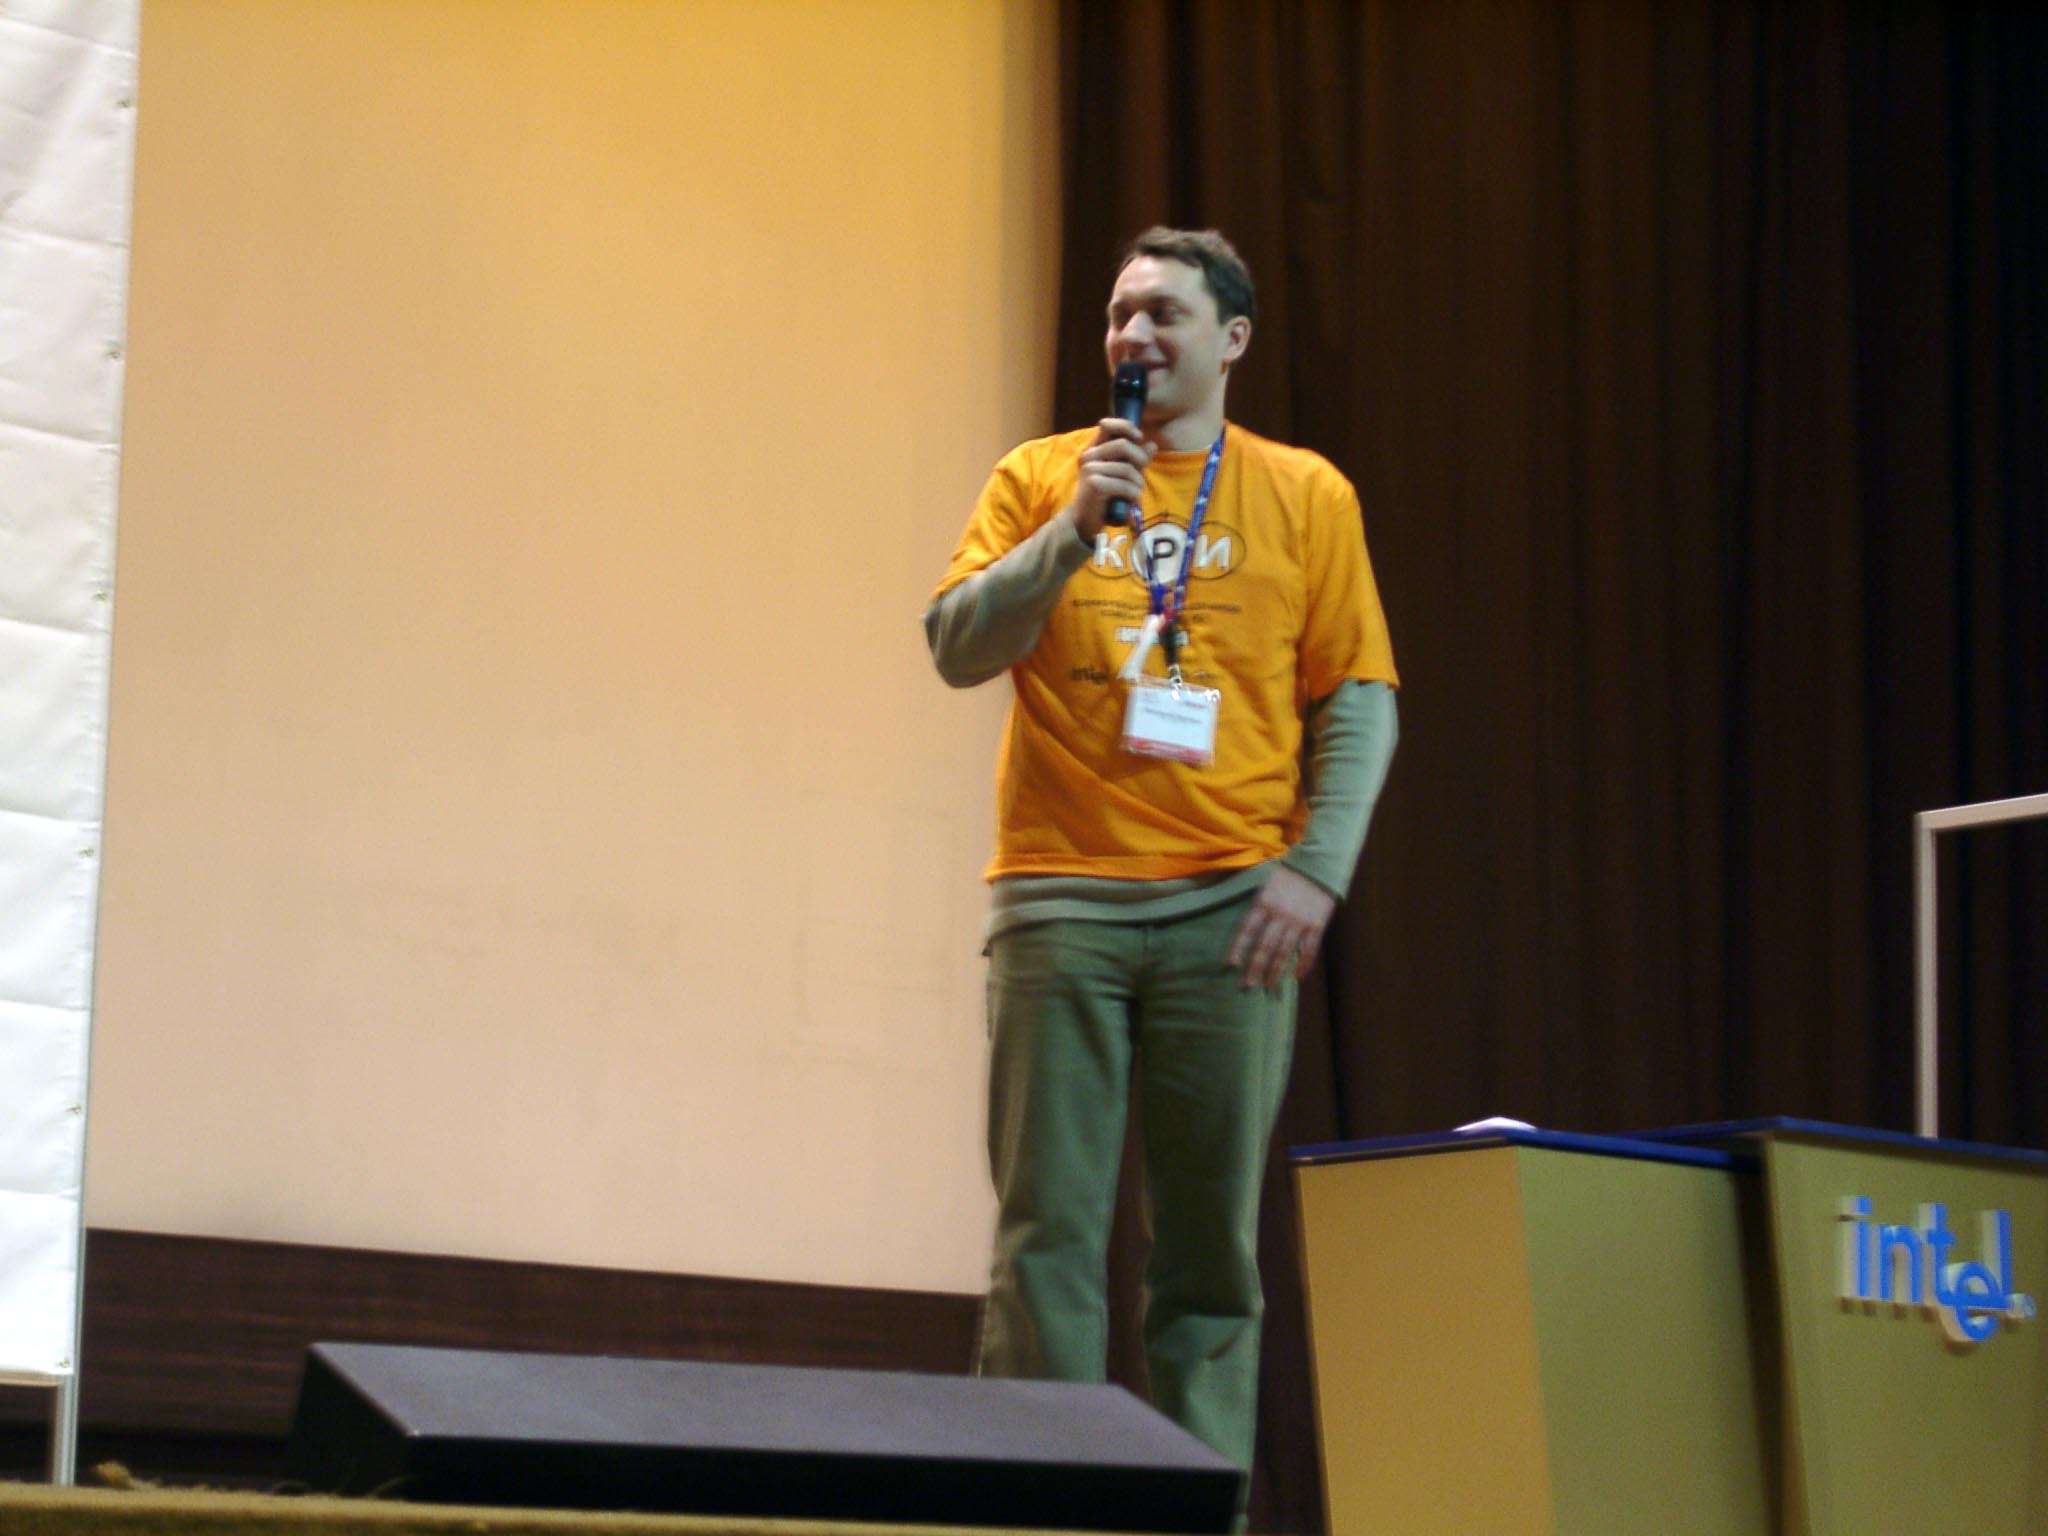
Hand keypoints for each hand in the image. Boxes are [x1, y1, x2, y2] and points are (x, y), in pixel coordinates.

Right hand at [1068, 417, 1154, 540]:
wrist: (1083, 520)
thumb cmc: (1103, 496)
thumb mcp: (1121, 474)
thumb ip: (1135, 460)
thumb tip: (1152, 445)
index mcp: (1094, 449)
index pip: (1108, 426)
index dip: (1126, 427)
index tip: (1139, 438)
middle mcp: (1089, 456)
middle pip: (1123, 445)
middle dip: (1140, 460)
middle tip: (1141, 476)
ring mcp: (1090, 469)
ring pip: (1128, 469)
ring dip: (1138, 484)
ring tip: (1134, 493)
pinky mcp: (1094, 485)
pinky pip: (1125, 485)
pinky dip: (1133, 495)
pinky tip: (1130, 501)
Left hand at [1227, 866, 1336, 988]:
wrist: (1318, 865)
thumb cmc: (1288, 876)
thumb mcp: (1265, 884)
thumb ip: (1256, 906)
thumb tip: (1244, 928)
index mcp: (1264, 903)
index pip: (1247, 929)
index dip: (1238, 947)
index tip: (1230, 965)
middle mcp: (1280, 914)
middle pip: (1265, 946)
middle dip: (1255, 967)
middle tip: (1247, 985)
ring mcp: (1299, 922)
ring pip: (1285, 952)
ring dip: (1275, 971)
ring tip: (1268, 986)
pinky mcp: (1316, 926)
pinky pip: (1309, 950)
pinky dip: (1303, 965)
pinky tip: (1296, 978)